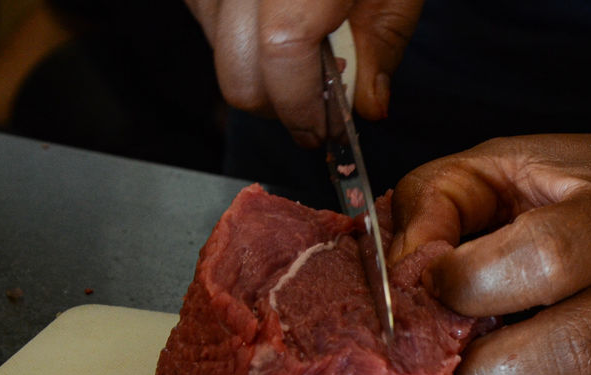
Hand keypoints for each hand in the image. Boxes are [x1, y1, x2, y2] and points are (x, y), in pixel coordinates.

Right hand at [184, 0, 424, 144]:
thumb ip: (382, 44)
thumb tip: (367, 106)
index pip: (281, 55)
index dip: (301, 108)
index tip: (322, 132)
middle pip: (237, 74)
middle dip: (277, 106)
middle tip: (314, 108)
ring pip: (218, 55)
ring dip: (259, 74)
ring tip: (301, 54)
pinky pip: (208, 26)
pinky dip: (240, 42)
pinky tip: (275, 25)